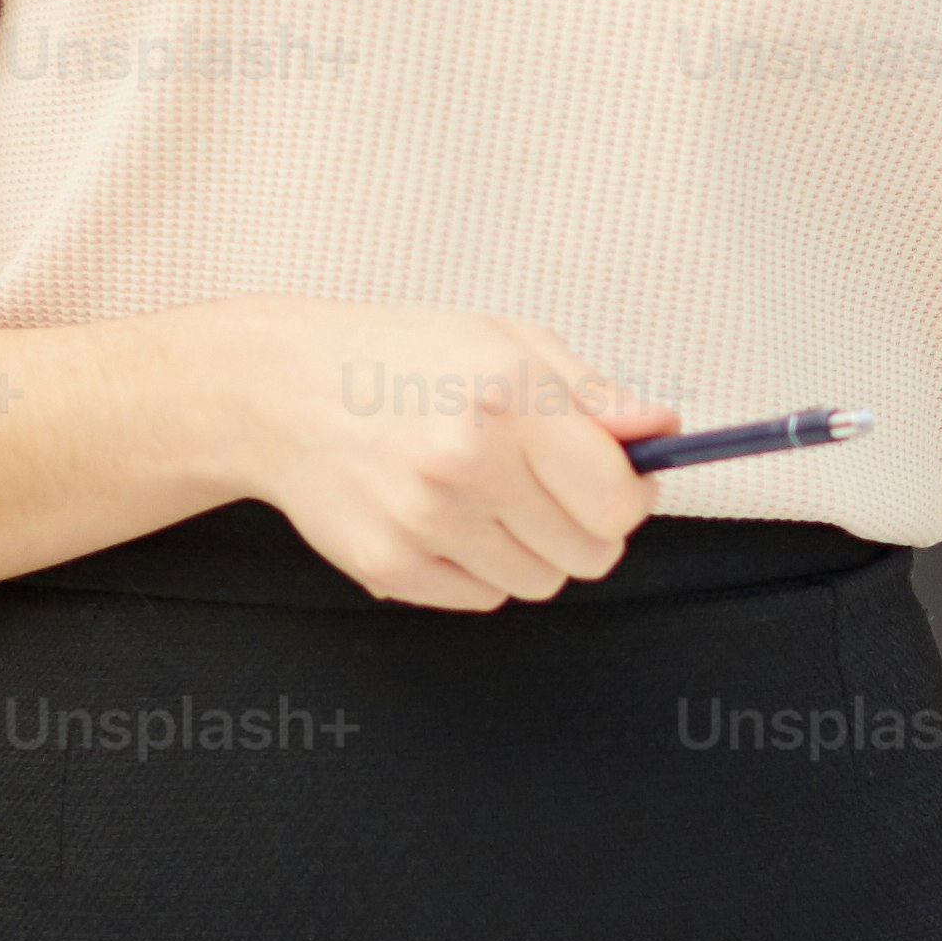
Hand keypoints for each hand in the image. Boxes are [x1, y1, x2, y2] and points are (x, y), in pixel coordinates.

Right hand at [208, 300, 669, 607]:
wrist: (279, 390)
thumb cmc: (400, 358)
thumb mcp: (505, 342)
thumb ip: (592, 393)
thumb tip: (662, 430)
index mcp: (507, 400)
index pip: (617, 499)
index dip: (632, 496)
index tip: (618, 482)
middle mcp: (467, 465)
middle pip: (590, 554)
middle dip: (588, 527)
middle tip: (552, 488)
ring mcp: (425, 523)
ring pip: (540, 583)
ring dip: (534, 550)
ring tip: (491, 496)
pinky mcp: (390, 567)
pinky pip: (483, 598)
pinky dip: (481, 568)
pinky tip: (446, 517)